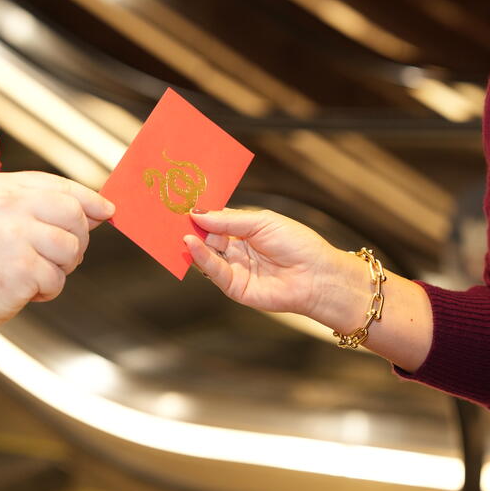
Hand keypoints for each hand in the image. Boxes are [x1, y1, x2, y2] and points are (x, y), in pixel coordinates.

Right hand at [0, 171, 114, 332]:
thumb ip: (43, 207)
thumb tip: (99, 210)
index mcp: (2, 187)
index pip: (61, 186)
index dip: (90, 199)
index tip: (107, 210)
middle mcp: (7, 205)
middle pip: (74, 214)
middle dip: (78, 239)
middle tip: (62, 256)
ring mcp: (14, 235)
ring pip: (71, 248)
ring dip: (63, 268)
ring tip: (38, 273)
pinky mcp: (20, 267)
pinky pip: (58, 279)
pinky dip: (48, 290)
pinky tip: (26, 289)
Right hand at [184, 208, 366, 331]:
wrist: (317, 276)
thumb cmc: (298, 245)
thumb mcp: (262, 222)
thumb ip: (229, 220)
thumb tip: (198, 213)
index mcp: (246, 231)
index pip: (217, 221)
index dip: (202, 213)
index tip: (183, 203)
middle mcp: (238, 250)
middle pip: (208, 237)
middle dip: (191, 227)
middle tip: (172, 215)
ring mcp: (235, 269)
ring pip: (207, 254)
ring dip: (192, 242)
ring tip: (179, 229)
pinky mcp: (234, 287)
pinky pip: (213, 271)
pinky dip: (201, 257)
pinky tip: (193, 244)